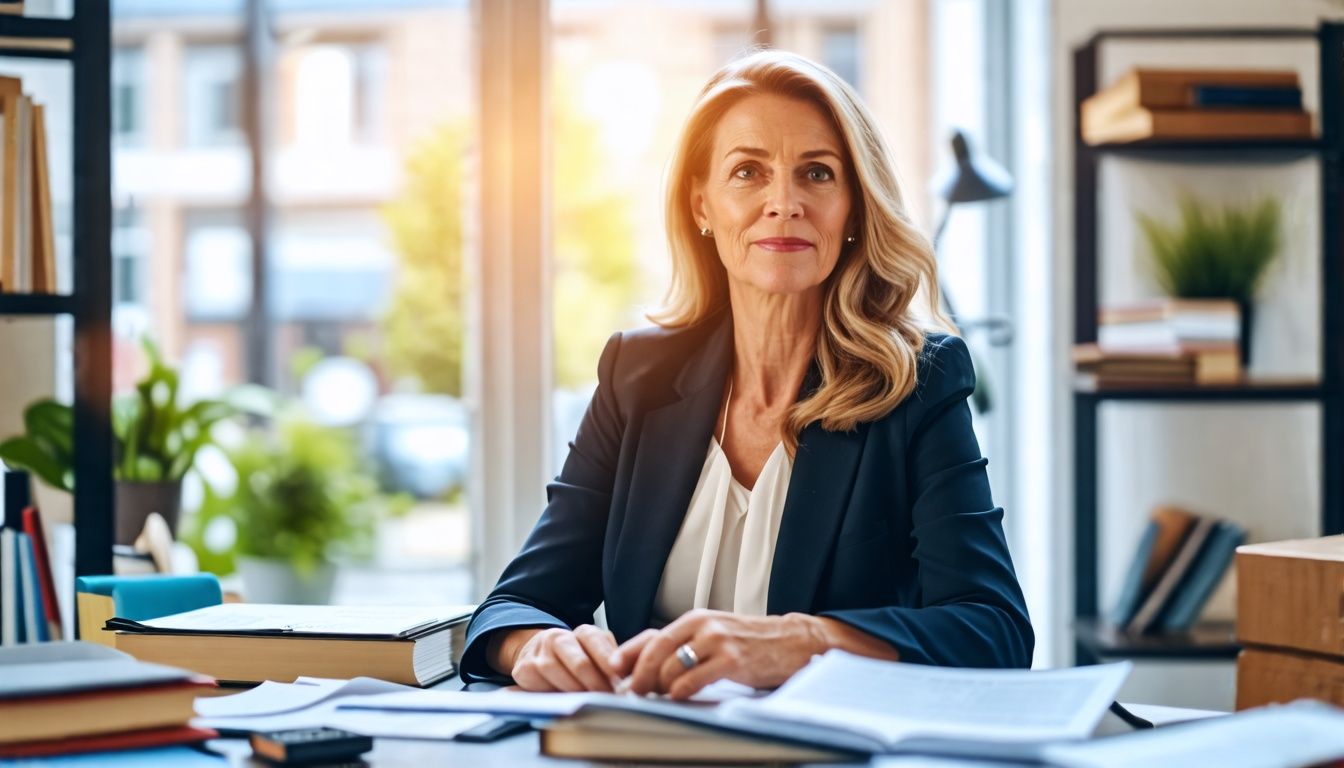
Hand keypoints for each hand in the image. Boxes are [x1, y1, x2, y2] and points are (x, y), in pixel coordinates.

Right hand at [493, 625, 620, 692]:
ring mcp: (539, 652)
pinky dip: (550, 694)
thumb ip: (610, 662)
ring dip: (574, 691)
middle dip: (595, 684)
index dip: (608, 664)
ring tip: (588, 703)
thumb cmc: (575, 658)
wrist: (537, 652)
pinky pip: (538, 683)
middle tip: (607, 700)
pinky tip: (563, 702)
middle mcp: (559, 637)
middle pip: (579, 662)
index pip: (596, 642)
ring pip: (557, 672)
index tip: (620, 682)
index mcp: (583, 632)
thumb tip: (628, 681)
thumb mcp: (596, 654)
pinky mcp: (523, 668)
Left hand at [608, 610, 829, 699]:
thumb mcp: (713, 635)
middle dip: (639, 675)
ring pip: (672, 668)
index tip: (612, 670)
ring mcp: (717, 641)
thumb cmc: (749, 643)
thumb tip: (646, 670)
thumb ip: (684, 647)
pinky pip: (693, 680)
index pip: (651, 637)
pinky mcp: (732, 660)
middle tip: (631, 693)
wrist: (790, 641)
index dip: (628, 654)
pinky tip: (678, 698)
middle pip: (656, 651)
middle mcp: (703, 625)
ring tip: (657, 698)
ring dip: (659, 687)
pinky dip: (680, 692)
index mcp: (695, 619)